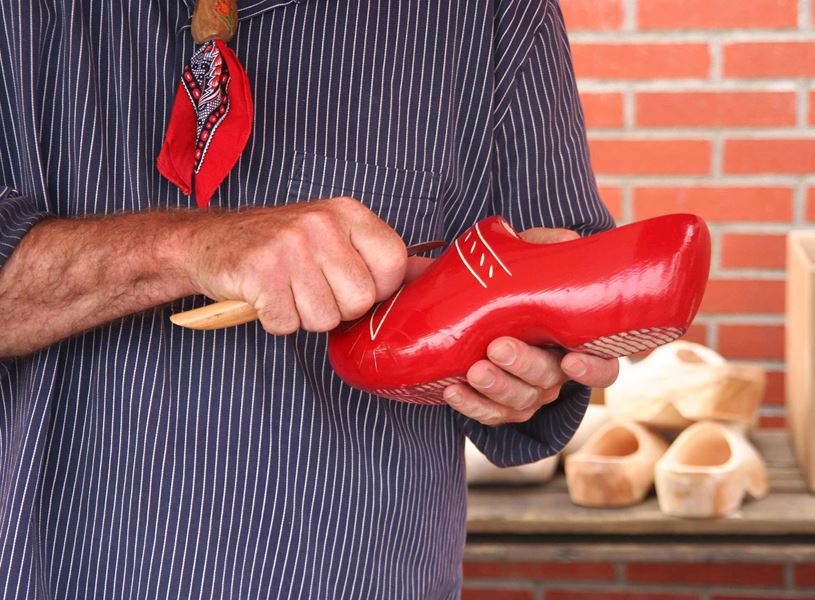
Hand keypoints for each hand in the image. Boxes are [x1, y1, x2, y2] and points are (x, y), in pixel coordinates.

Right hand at [186, 197, 406, 333]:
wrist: (210, 240)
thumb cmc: (281, 245)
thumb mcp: (334, 236)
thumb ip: (379, 256)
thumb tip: (431, 275)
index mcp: (347, 213)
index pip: (395, 264)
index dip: (378, 289)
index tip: (351, 284)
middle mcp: (321, 224)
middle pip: (360, 300)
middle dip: (337, 308)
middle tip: (311, 288)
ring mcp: (289, 246)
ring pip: (324, 318)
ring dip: (303, 316)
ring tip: (287, 290)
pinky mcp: (259, 272)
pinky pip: (287, 323)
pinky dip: (275, 320)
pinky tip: (265, 297)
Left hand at [441, 226, 619, 425]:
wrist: (482, 301)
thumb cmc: (522, 280)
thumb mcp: (538, 257)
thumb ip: (552, 247)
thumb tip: (566, 241)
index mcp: (576, 342)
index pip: (602, 366)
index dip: (592, 369)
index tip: (571, 359)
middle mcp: (556, 373)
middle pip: (549, 380)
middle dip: (524, 366)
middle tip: (498, 347)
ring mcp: (528, 392)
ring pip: (519, 401)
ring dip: (496, 388)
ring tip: (473, 370)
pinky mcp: (498, 405)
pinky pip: (489, 414)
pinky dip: (471, 405)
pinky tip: (452, 390)